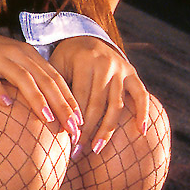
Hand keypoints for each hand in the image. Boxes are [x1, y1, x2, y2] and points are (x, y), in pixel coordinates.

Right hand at [0, 31, 83, 142]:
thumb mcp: (13, 63)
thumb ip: (30, 78)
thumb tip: (52, 106)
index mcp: (29, 54)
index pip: (56, 77)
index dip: (70, 99)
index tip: (80, 121)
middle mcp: (18, 54)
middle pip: (45, 79)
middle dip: (61, 104)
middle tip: (72, 127)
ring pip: (23, 78)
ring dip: (37, 99)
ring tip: (48, 119)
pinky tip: (6, 105)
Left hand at [49, 36, 149, 158]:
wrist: (85, 37)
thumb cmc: (65, 59)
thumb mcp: (56, 66)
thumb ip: (54, 88)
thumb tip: (46, 118)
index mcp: (84, 60)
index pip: (79, 97)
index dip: (73, 120)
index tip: (66, 141)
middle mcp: (105, 63)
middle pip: (97, 104)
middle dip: (87, 130)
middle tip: (77, 152)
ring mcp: (121, 68)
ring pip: (116, 104)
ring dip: (107, 130)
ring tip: (96, 149)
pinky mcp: (132, 73)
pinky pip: (141, 94)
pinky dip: (143, 112)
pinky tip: (141, 131)